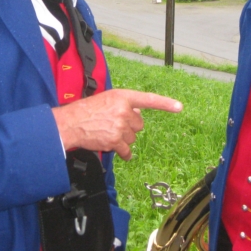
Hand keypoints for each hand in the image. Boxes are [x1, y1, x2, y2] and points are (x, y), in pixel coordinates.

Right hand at [52, 89, 181, 159]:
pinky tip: (117, 150)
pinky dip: (124, 153)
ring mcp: (120, 126)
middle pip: (139, 125)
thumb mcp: (108, 99)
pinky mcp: (115, 141)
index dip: (165, 104)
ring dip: (123, 139)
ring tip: (107, 132)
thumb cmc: (88, 110)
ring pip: (133, 138)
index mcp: (123, 97)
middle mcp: (124, 110)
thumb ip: (125, 104)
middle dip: (129, 127)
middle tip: (113, 124)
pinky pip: (127, 151)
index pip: (148, 99)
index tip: (179, 107)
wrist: (71, 123)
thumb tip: (139, 113)